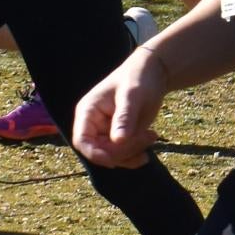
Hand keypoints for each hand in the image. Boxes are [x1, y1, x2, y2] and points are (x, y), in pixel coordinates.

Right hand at [73, 47, 169, 168]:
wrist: (153, 74)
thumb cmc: (139, 78)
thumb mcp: (132, 95)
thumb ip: (124, 116)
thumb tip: (118, 140)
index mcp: (88, 112)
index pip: (81, 141)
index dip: (95, 154)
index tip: (115, 160)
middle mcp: (93, 125)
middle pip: (100, 152)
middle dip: (123, 151)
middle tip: (149, 137)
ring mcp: (106, 132)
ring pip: (113, 156)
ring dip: (132, 153)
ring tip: (152, 136)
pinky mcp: (119, 137)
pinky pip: (123, 155)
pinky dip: (135, 155)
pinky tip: (150, 145)